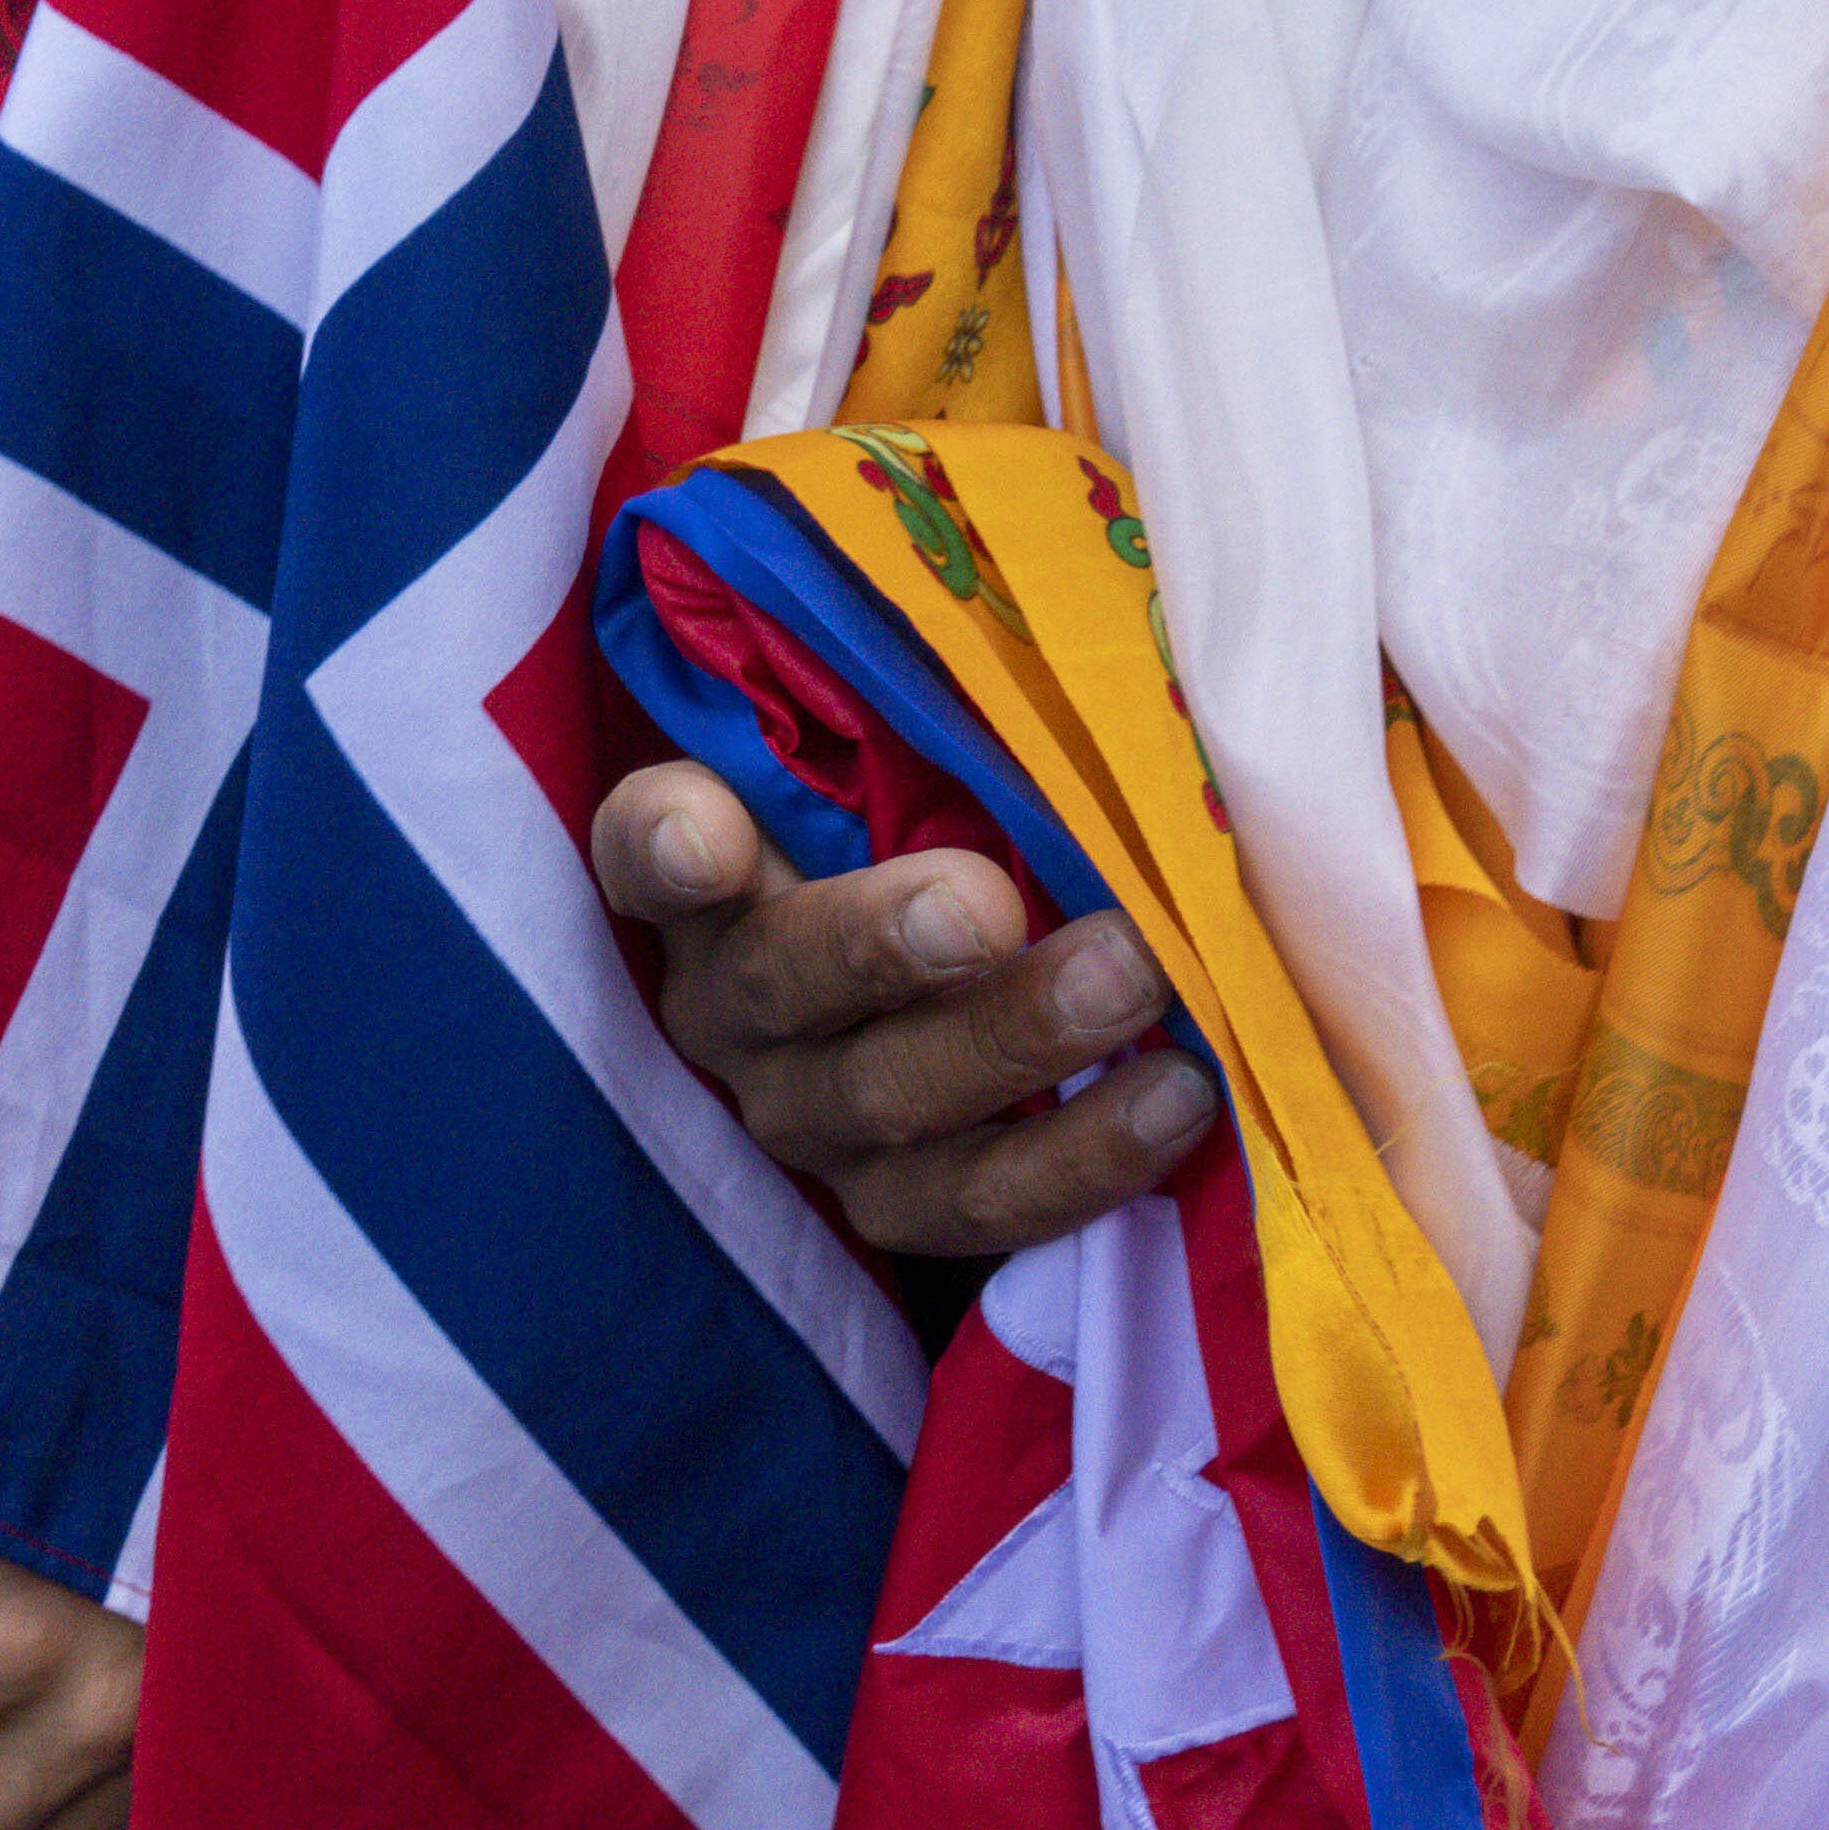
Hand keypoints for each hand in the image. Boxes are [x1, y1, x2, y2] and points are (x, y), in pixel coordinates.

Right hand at [601, 753, 1219, 1256]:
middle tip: (990, 903)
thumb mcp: (893, 756)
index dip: (670, 842)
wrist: (941, 995)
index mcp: (707, 875)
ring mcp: (811, 1122)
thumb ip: (912, 709)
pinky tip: (1179, 1096)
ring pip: (891, 1108)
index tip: (710, 831)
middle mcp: (736, 1006)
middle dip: (889, 945)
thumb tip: (1033, 622)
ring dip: (1018, 1045)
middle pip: (787, 986)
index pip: (649, 844)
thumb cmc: (920, 819)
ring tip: (1136, 982)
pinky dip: (1084, 1157)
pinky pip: (980, 1204)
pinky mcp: (897, 1207)